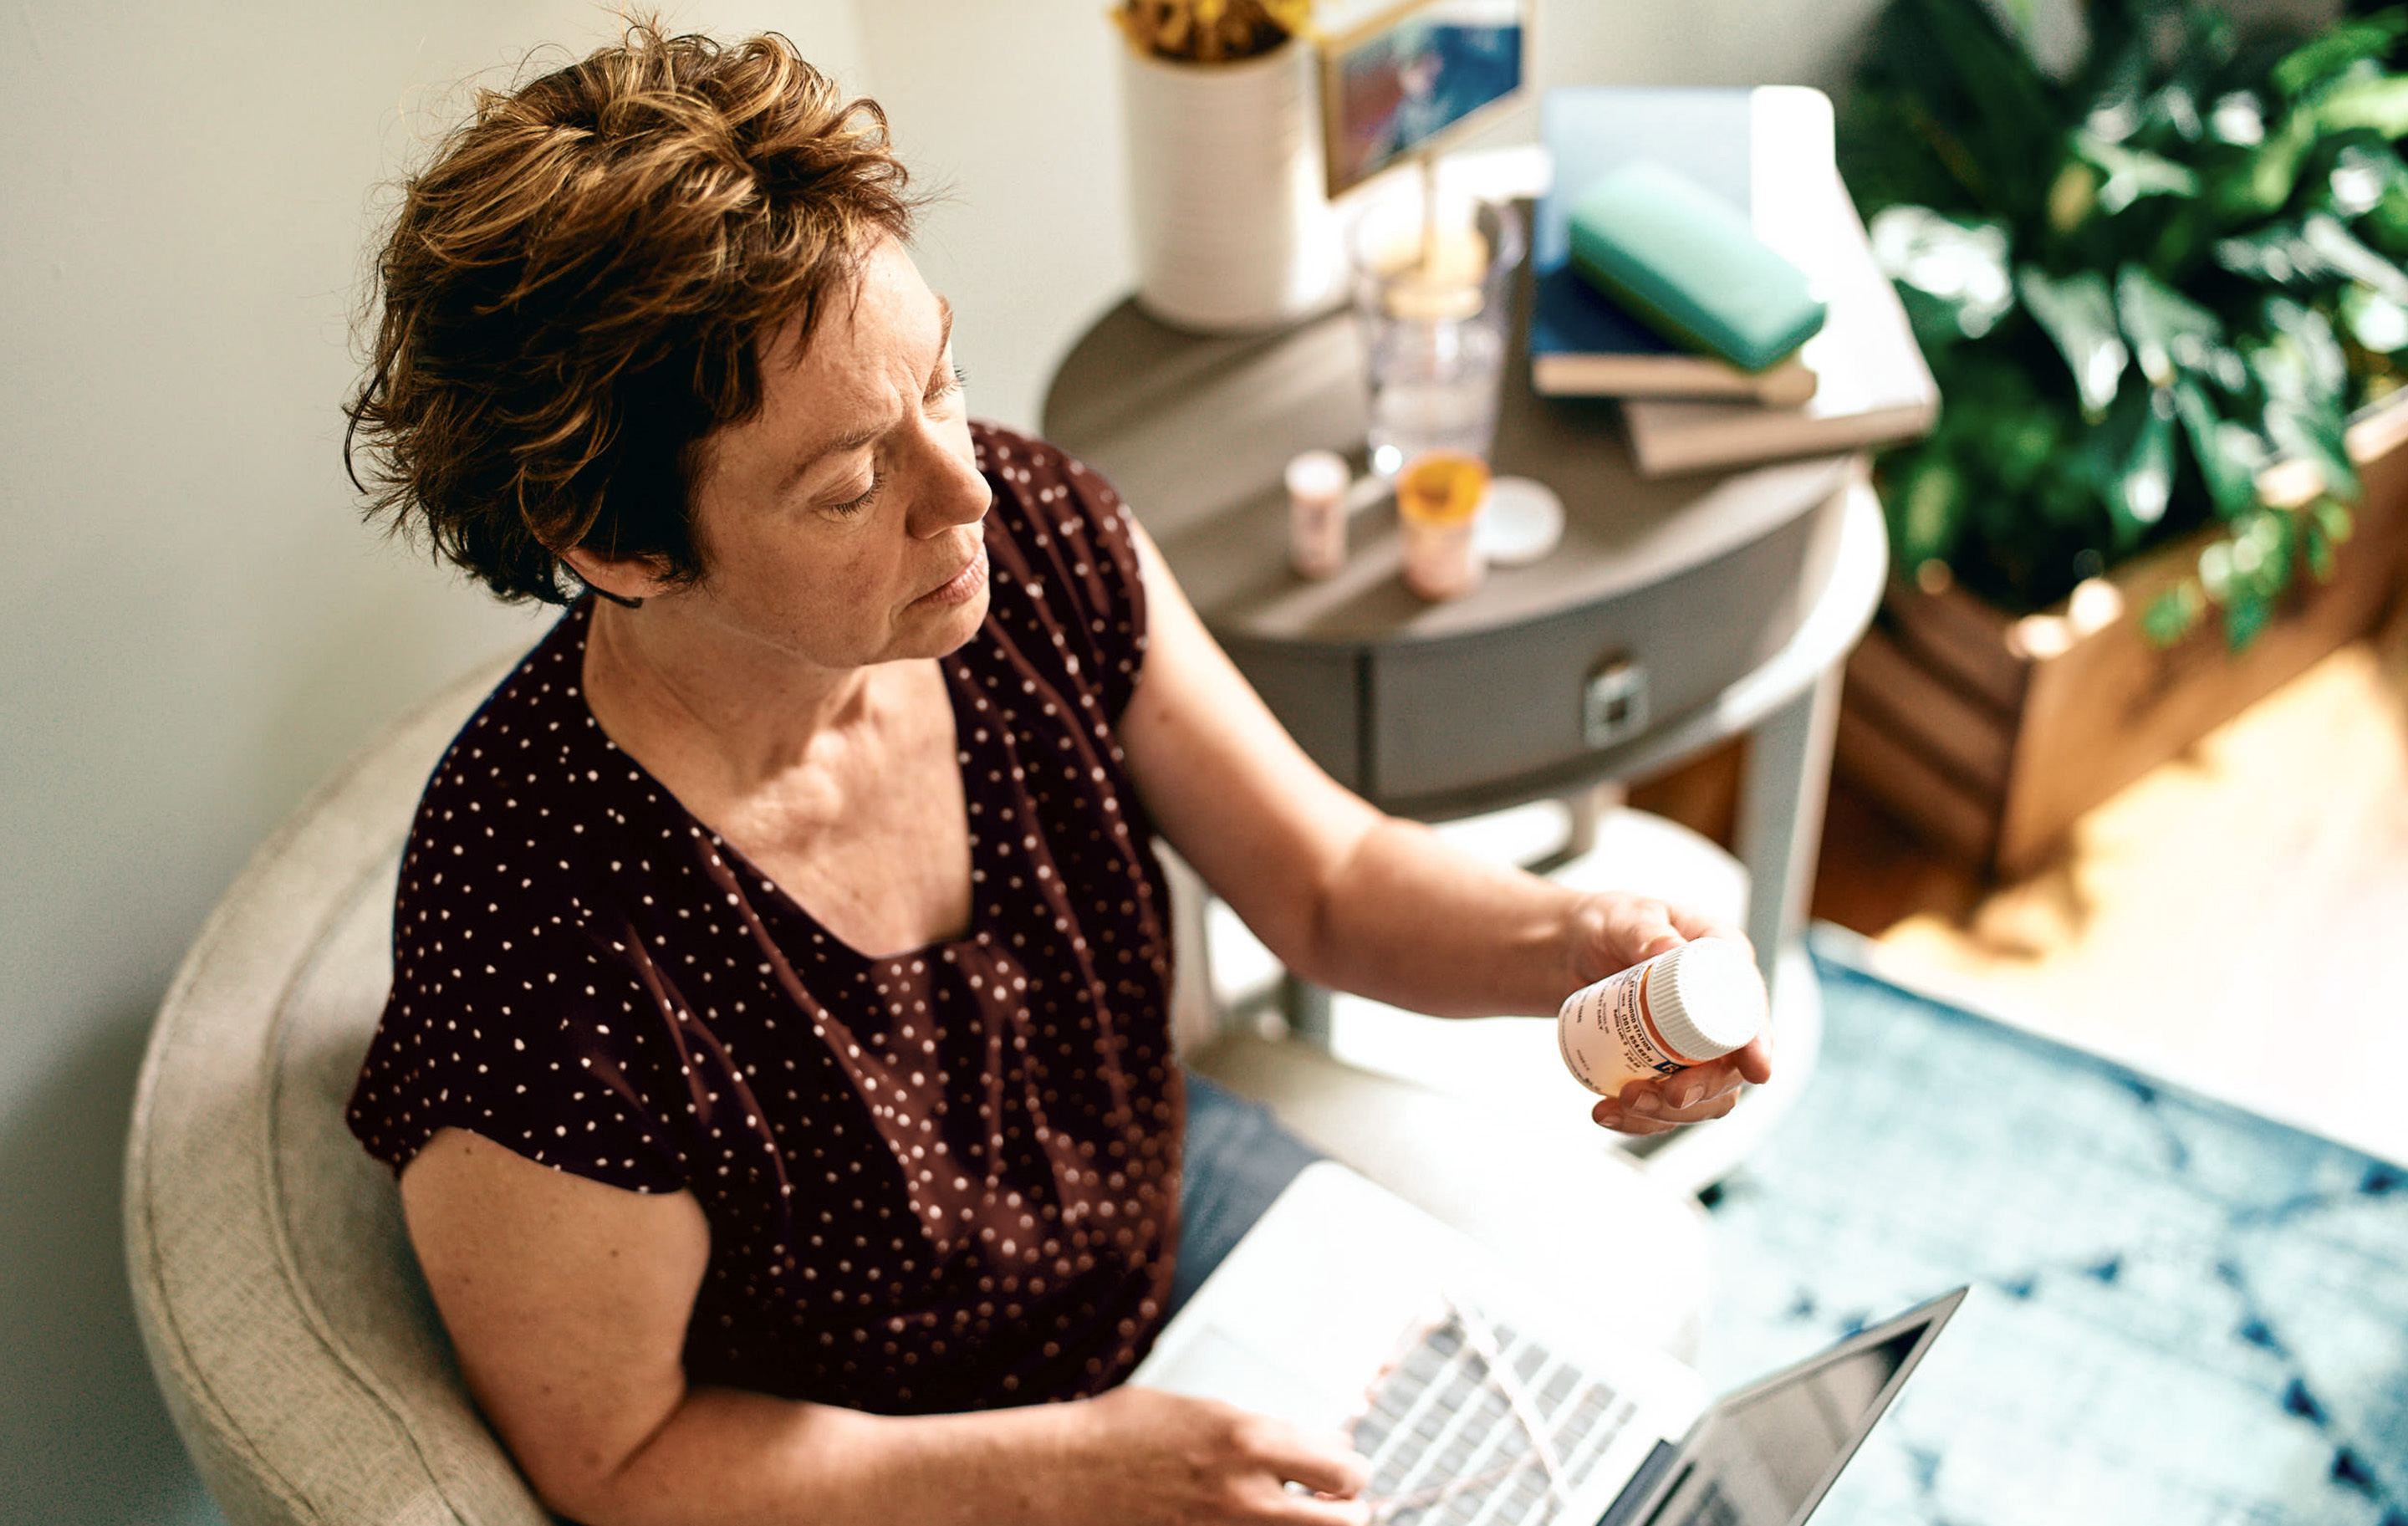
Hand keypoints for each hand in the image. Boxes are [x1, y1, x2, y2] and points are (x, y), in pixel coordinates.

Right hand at [1064, 1385, 1370, 1524]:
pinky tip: (1244, 1524)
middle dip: (1343, 1510)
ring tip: (1292, 1516)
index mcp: (1247, 1440)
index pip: (1346, 1468)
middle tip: (1329, 1502)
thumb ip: (1260, 1432)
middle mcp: (1247, 1495)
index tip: (1338, 1467)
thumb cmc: (1117, 1435)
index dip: (1347, 1469)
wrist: (1057, 1479)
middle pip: (1347, 1522)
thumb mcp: (1199, 1411)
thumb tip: (1310, 1447)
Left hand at [1569, 893, 1773, 1137]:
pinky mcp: (1662, 1069)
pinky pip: (1663, 1108)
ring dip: (1665, 1115)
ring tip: (1619, 1104)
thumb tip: (1666, 949)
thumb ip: (1644, 929)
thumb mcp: (1626, 918)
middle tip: (1666, 1095)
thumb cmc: (1607, 924)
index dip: (1759, 1045)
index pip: (1752, 1012)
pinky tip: (1604, 1112)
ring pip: (1700, 1099)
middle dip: (1703, 1093)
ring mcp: (1690, 1047)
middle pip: (1730, 1070)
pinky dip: (1638, 1121)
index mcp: (1725, 966)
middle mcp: (1717, 1012)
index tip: (1757, 1071)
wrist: (1567, 950)